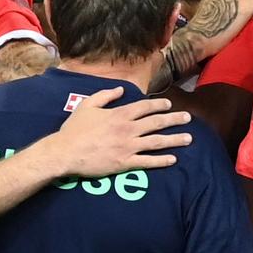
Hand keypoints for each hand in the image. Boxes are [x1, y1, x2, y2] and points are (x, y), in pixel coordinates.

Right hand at [45, 86, 191, 174]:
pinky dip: (161, 160)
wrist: (64, 153)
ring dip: (174, 140)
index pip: (146, 107)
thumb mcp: (87, 105)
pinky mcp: (124, 163)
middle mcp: (128, 129)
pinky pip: (147, 161)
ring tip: (189, 138)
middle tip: (188, 118)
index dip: (160, 105)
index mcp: (120, 114)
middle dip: (175, 119)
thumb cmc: (74, 129)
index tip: (169, 105)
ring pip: (157, 142)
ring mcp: (128, 146)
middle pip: (157, 123)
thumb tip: (122, 89)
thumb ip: (106, 95)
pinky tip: (173, 159)